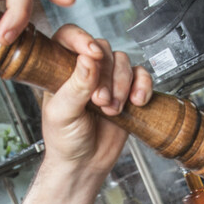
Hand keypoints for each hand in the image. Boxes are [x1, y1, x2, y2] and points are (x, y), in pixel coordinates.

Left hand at [39, 25, 152, 174]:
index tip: (92, 54)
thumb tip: (87, 59)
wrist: (84, 165)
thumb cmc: (65, 141)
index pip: (69, 37)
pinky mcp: (126, 92)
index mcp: (61, 69)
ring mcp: (107, 80)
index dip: (82, 39)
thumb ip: (76, 86)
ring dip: (122, 86)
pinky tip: (136, 102)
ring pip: (123, 62)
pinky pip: (142, 76)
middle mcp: (85, 71)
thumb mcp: (63, 113)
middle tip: (100, 101)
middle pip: (103, 50)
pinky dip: (143, 86)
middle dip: (106, 76)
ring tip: (112, 110)